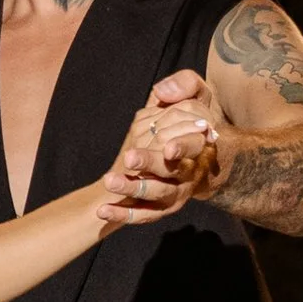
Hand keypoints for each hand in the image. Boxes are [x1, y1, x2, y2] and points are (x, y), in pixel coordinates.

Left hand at [106, 83, 219, 209]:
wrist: (200, 163)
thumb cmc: (193, 123)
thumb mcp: (196, 97)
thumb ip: (186, 85)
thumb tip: (164, 90)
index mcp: (200, 145)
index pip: (194, 145)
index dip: (183, 147)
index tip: (168, 150)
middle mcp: (190, 171)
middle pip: (171, 171)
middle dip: (150, 164)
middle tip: (129, 158)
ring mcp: (176, 192)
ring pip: (157, 194)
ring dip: (133, 188)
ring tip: (110, 180)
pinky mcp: (161, 209)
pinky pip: (143, 215)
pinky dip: (123, 215)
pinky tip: (102, 210)